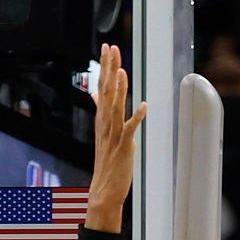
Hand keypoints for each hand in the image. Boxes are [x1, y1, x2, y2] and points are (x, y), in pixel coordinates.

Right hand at [85, 42, 147, 231]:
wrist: (103, 191)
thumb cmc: (106, 162)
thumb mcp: (102, 132)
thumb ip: (101, 110)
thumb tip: (96, 93)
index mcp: (101, 119)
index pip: (101, 87)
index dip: (105, 67)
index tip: (107, 48)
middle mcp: (105, 124)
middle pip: (106, 92)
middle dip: (109, 69)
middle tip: (111, 48)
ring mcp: (113, 135)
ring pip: (115, 107)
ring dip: (119, 89)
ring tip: (122, 70)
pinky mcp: (123, 147)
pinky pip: (129, 130)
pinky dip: (136, 117)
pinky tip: (143, 105)